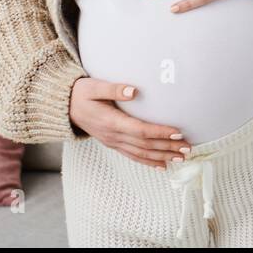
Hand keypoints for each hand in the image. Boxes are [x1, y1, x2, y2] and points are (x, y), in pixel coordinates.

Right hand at [69, 77, 190, 169]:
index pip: (141, 130)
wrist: (65, 108)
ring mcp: (113, 142)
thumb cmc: (81, 94)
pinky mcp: (113, 144)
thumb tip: (133, 90)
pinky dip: (149, 162)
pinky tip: (162, 166)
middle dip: (168, 147)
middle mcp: (113, 136)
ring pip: (141, 154)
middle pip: (145, 145)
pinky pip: (133, 156)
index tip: (178, 132)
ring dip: (162, 157)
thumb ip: (114, 89)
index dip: (160, 133)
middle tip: (188, 148)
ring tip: (181, 158)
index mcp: (111, 122)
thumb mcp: (94, 87)